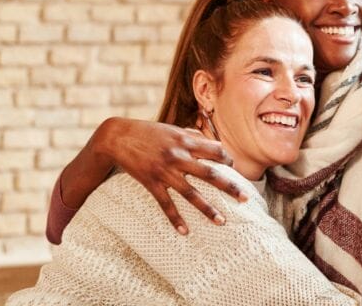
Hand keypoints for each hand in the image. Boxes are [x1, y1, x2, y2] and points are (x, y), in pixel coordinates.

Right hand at [104, 118, 247, 233]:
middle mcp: (179, 157)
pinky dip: (175, 219)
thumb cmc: (147, 131)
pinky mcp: (151, 183)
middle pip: (211, 174)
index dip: (227, 159)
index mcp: (186, 142)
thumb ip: (193, 136)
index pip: (216, 151)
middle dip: (230, 187)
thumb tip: (213, 143)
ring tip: (222, 222)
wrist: (116, 137)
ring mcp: (165, 172)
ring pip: (191, 194)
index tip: (233, 167)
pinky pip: (165, 204)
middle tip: (245, 198)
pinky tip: (185, 231)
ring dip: (207, 209)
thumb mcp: (172, 129)